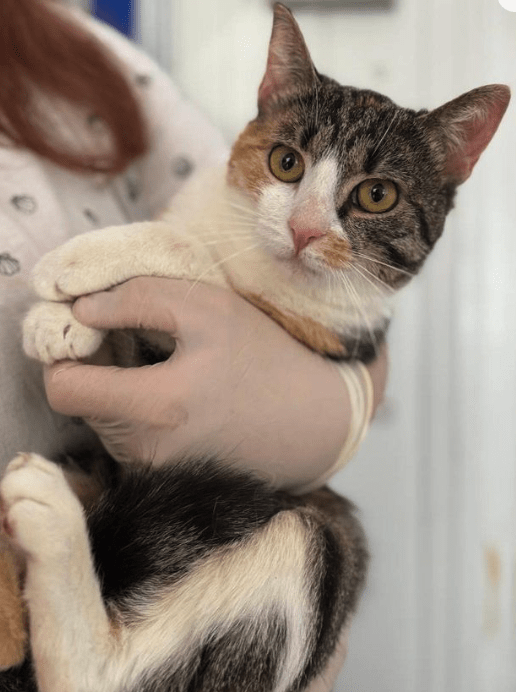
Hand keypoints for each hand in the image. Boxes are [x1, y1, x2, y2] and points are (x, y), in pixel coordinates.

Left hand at [44, 278, 387, 489]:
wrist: (314, 422)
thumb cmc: (266, 359)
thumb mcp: (208, 309)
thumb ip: (137, 300)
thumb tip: (82, 309)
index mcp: (154, 408)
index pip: (62, 387)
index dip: (68, 353)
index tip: (95, 333)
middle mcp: (146, 452)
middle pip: (81, 403)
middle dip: (98, 368)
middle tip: (139, 343)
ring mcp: (155, 471)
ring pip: (103, 420)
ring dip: (119, 390)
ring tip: (168, 369)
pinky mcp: (166, 478)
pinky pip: (128, 437)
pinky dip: (138, 412)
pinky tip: (178, 396)